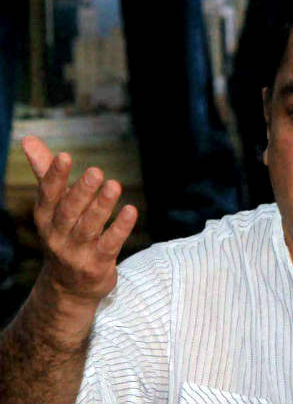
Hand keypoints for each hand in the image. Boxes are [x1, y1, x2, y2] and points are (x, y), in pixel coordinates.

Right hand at [22, 135, 137, 305]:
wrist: (68, 287)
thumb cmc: (64, 234)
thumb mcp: (52, 206)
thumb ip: (45, 172)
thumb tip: (28, 138)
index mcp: (45, 217)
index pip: (48, 195)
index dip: (55, 176)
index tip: (64, 155)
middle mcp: (58, 235)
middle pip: (69, 211)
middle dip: (82, 191)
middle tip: (96, 171)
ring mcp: (77, 252)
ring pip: (90, 227)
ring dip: (102, 206)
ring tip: (114, 185)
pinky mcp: (97, 264)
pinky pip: (110, 245)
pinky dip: (120, 228)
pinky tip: (131, 211)